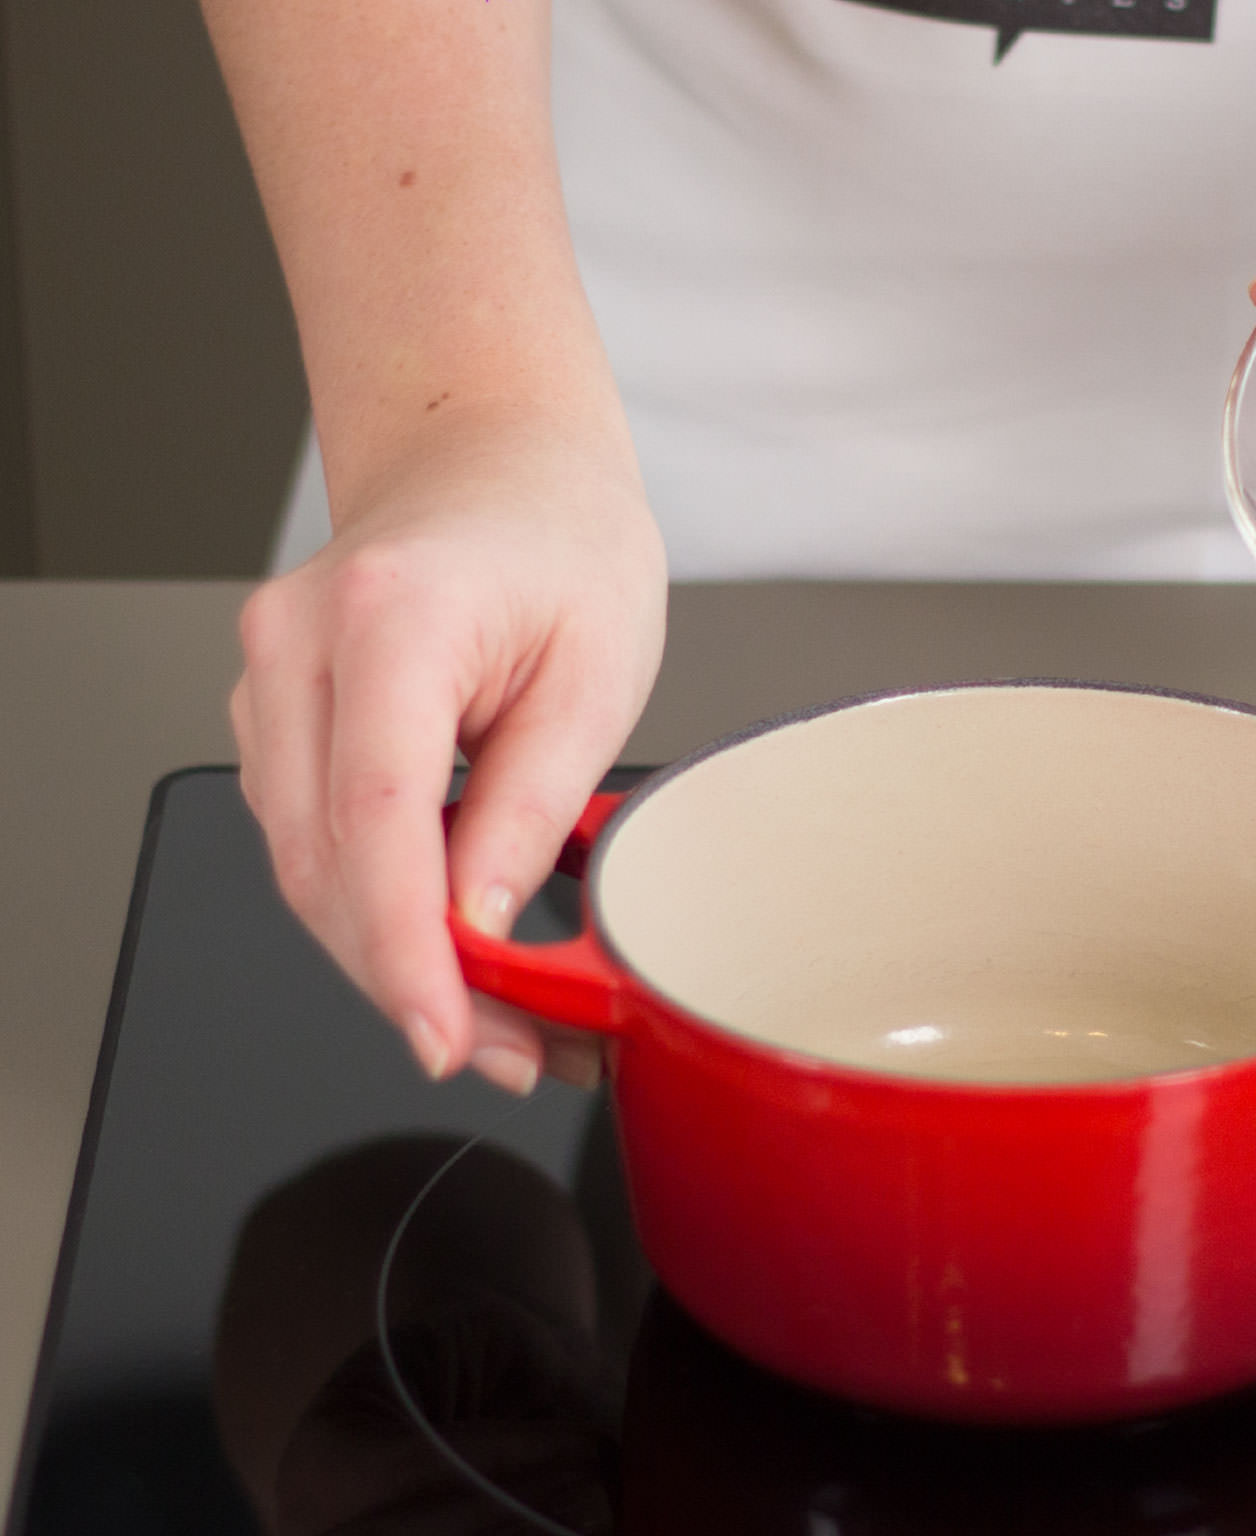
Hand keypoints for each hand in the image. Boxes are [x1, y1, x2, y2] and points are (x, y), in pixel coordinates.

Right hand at [230, 407, 667, 1092]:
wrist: (495, 462)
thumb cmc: (560, 541)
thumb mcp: (595, 671)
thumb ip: (530, 802)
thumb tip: (482, 926)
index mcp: (392, 618)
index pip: (374, 819)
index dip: (404, 951)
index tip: (452, 1034)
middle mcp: (299, 645)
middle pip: (321, 863)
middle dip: (411, 981)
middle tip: (513, 1052)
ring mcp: (271, 677)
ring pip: (305, 866)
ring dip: (391, 957)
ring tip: (503, 1017)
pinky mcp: (279, 712)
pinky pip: (312, 836)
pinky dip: (374, 905)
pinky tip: (449, 948)